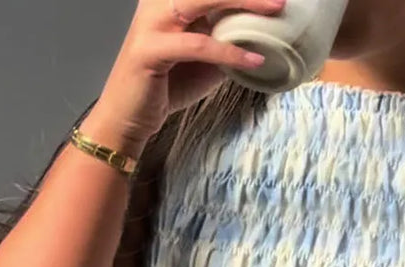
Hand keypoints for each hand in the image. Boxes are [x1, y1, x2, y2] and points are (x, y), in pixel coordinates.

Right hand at [92, 0, 286, 150]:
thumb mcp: (205, 61)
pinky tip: (254, 61)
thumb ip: (226, 42)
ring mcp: (151, 23)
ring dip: (241, 3)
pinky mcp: (150, 49)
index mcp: (169, 1)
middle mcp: (158, 4)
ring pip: (200, 1)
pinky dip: (228, 53)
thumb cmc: (166, 86)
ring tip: (274, 11)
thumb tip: (260, 39)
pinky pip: (197, 45)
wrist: (129, 116)